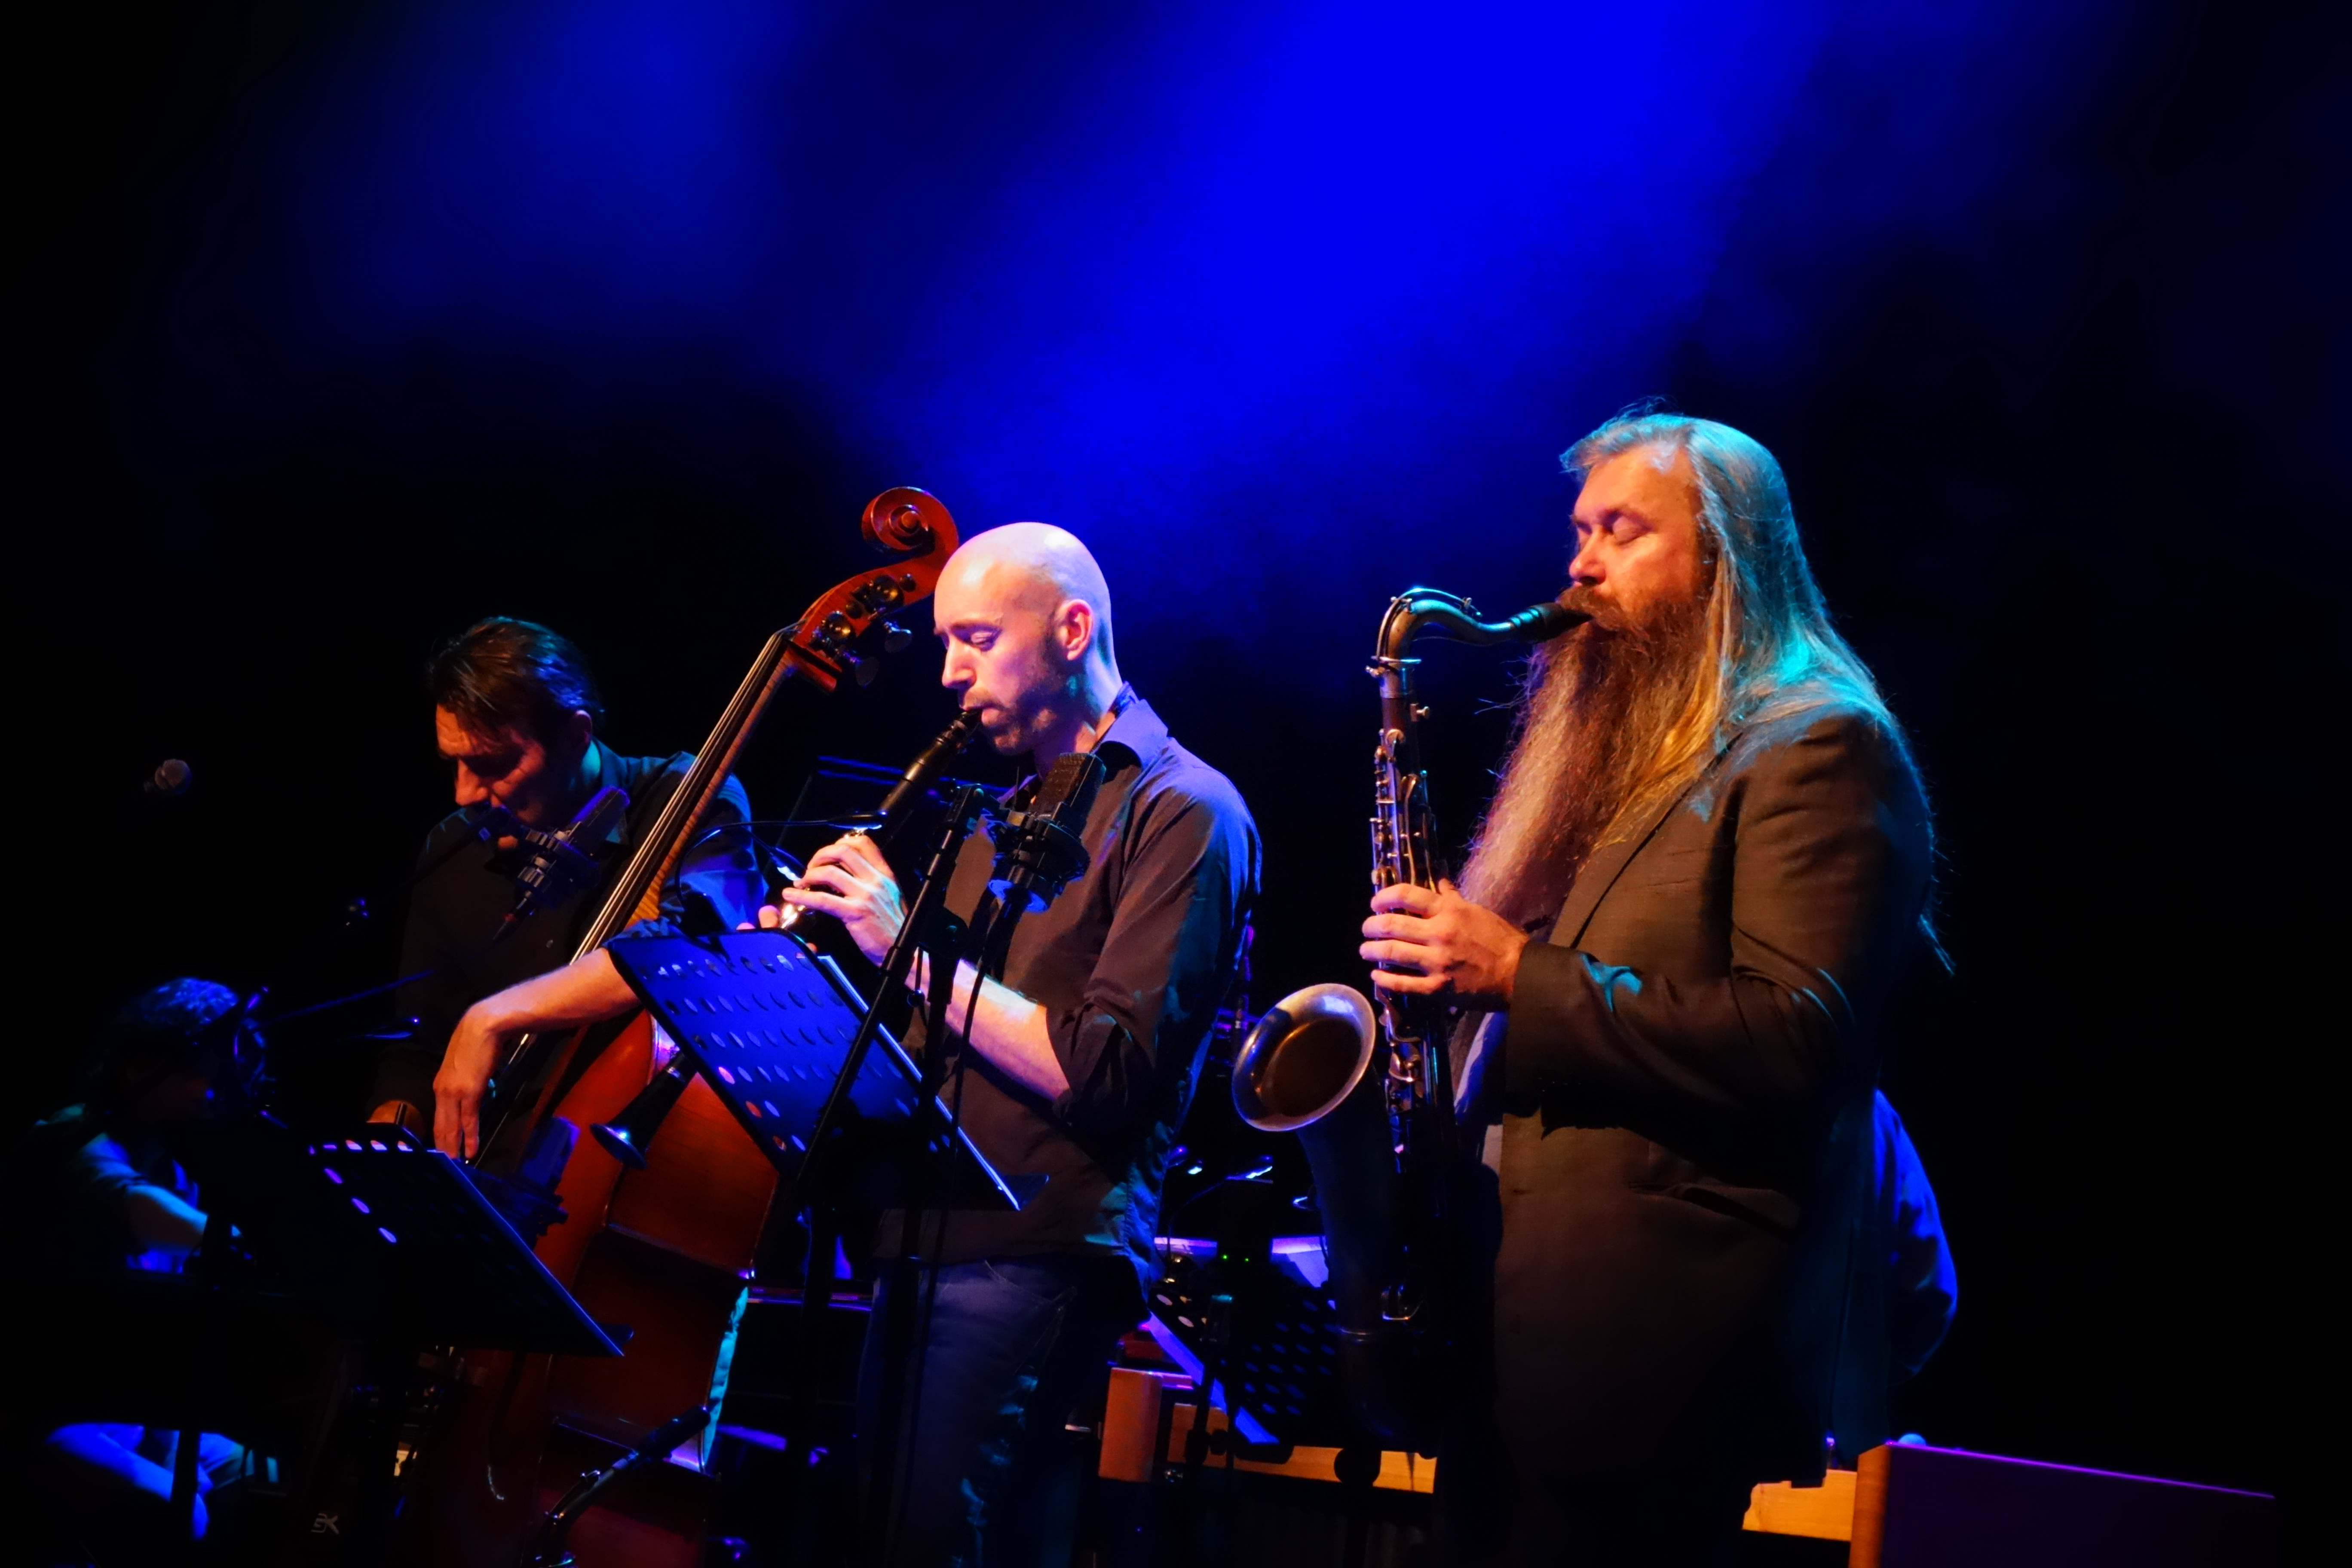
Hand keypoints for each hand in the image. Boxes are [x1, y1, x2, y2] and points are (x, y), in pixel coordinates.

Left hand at [433, 1003, 510, 1158]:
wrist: (482, 1027)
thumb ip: (465, 1079)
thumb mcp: (465, 1064)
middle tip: (445, 1165)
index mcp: (440, 1085)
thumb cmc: (475, 1042)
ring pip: (451, 1127)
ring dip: (453, 1147)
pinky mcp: (469, 1093)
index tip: (442, 1149)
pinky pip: (468, 1121)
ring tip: (455, 1164)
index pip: (438, 1116)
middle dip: (442, 1146)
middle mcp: (442, 1092)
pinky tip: (471, 1151)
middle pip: (440, 1125)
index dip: (440, 1134)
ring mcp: (454, 1093)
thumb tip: (474, 1091)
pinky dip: (469, 1137)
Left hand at [765, 832, 904, 964]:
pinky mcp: (855, 912)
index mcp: (885, 875)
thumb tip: (848, 875)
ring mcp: (865, 895)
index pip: (863, 843)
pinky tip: (792, 895)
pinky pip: (823, 899)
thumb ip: (873, 883)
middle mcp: (876, 881)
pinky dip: (802, 896)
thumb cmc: (895, 929)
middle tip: (811, 867)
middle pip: (843, 851)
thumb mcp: (891, 897)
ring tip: (802, 883)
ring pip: (830, 872)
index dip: (840, 843)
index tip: (828, 854)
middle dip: (820, 855)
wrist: (905, 952)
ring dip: (809, 875)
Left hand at [1359, 879, 1528, 1009]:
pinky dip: (1384, 979)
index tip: (1376, 903)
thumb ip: (1453, 898)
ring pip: (1392, 952)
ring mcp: (1436, 962)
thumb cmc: (1500, 940)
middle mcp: (1439, 933)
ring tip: (1365, 950)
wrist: (1519, 974)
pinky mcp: (1437, 987)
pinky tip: (1377, 975)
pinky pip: (1402, 983)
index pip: (1407, 895)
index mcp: (1449, 911)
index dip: (1384, 897)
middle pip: (1392, 924)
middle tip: (1367, 928)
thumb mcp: (1477, 911)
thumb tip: (1439, 881)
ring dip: (1371, 950)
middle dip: (1371, 926)